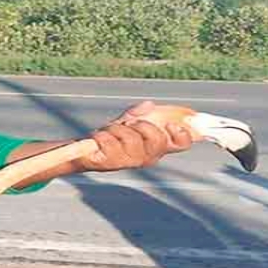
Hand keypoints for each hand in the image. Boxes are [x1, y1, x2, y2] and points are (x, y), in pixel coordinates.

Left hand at [78, 101, 192, 171]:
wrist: (85, 150)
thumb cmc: (111, 137)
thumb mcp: (129, 121)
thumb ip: (141, 113)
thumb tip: (149, 105)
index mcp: (156, 146)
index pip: (181, 144)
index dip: (182, 134)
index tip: (171, 125)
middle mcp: (146, 157)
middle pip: (157, 139)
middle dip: (142, 125)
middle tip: (128, 124)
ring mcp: (129, 162)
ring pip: (131, 138)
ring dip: (117, 129)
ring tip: (109, 132)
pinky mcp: (110, 163)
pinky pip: (110, 142)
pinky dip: (102, 135)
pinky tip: (99, 139)